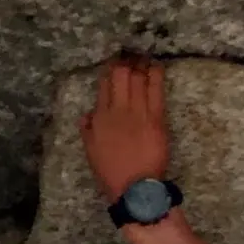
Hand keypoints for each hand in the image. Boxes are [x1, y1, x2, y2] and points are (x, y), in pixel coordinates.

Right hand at [84, 57, 171, 204]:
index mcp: (99, 118)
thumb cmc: (111, 172)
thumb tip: (87, 114)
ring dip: (140, 65)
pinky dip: (155, 75)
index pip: (104, 85)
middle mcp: (117, 110)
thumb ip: (88, 130)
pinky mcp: (156, 118)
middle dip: (125, 62)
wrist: (134, 187)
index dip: (110, 70)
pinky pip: (156, 90)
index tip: (114, 62)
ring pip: (138, 79)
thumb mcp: (91, 151)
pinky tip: (155, 66)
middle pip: (121, 76)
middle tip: (130, 56)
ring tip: (142, 57)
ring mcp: (138, 113)